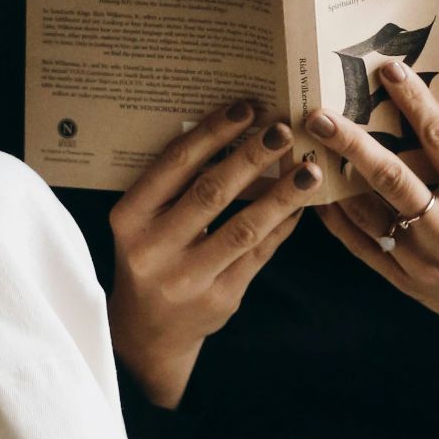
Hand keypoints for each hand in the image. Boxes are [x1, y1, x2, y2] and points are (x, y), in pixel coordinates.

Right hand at [109, 99, 321, 407]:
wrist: (147, 331)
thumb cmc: (150, 256)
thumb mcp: (144, 220)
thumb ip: (176, 184)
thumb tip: (237, 130)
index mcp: (129, 218)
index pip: (175, 165)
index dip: (213, 133)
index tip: (246, 107)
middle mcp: (153, 249)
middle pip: (212, 193)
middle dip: (252, 157)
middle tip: (284, 129)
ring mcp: (187, 279)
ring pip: (244, 227)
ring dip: (281, 195)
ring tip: (309, 170)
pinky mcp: (220, 300)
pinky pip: (259, 255)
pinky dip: (282, 226)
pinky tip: (301, 205)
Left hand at [307, 62, 438, 388]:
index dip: (414, 102)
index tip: (389, 70)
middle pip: (390, 176)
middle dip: (351, 142)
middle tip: (318, 115)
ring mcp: (424, 258)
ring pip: (367, 213)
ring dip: (334, 180)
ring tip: (307, 150)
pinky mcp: (407, 281)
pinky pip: (362, 247)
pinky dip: (338, 221)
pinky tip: (319, 196)